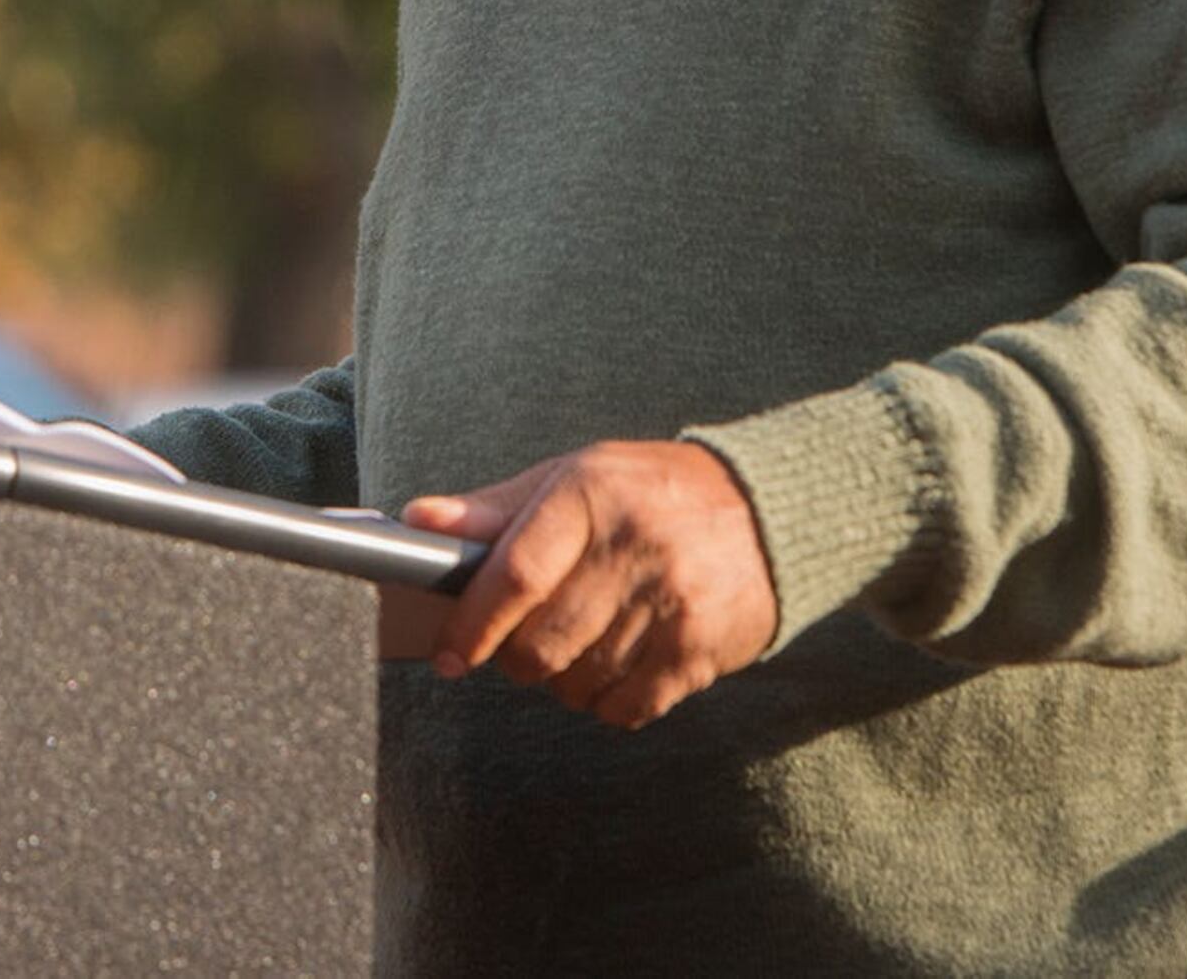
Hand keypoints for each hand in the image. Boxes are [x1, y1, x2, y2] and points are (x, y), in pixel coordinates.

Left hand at [401, 440, 776, 727]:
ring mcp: (670, 600)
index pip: (513, 575)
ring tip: (578, 647)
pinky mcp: (699, 648)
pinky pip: (626, 707)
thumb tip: (418, 522)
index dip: (471, 625)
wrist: (768, 511)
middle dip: (516, 659)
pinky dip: (607, 702)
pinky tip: (617, 668)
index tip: (448, 655)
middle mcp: (631, 545)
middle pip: (541, 642)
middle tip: (520, 647)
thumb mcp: (573, 478)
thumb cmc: (649, 494)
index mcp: (588, 494)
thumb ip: (496, 509)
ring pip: (578, 681)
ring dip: (563, 681)